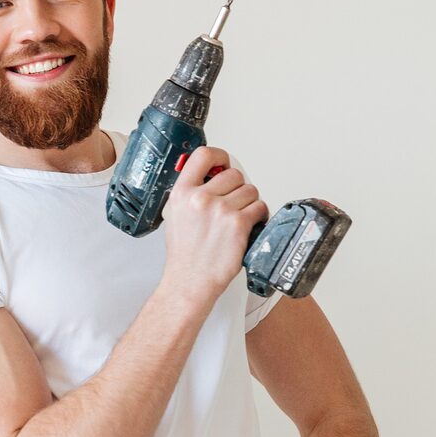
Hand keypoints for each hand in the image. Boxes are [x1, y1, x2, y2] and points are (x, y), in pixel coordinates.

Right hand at [157, 146, 267, 304]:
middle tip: (233, 204)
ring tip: (239, 218)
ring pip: (250, 190)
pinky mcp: (238, 223)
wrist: (190, 280)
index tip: (223, 162)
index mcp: (182, 193)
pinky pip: (260, 207)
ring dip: (250, 203)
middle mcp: (200, 198)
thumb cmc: (184, 253)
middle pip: (234, 174)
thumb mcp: (175, 215)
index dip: (219, 155)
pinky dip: (259, 216)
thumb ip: (190, 192)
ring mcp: (220, 210)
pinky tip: (249, 226)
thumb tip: (209, 176)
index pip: (203, 155)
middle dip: (238, 188)